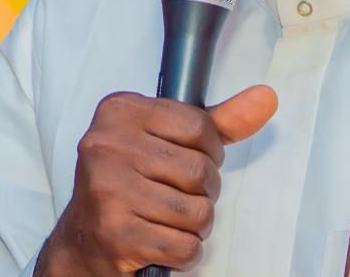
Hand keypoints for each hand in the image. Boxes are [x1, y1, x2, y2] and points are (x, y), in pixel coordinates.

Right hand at [34, 85, 277, 275]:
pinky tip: (161, 241)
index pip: (200, 126)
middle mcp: (106, 145)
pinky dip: (184, 252)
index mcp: (120, 110)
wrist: (82, 239)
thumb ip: (221, 120)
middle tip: (175, 195)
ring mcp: (108, 190)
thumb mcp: (172, 138)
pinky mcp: (115, 234)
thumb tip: (266, 98)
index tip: (188, 159)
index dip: (209, 150)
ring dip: (194, 225)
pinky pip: (184, 246)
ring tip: (169, 219)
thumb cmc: (133, 180)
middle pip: (201, 170)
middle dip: (202, 191)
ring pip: (198, 212)